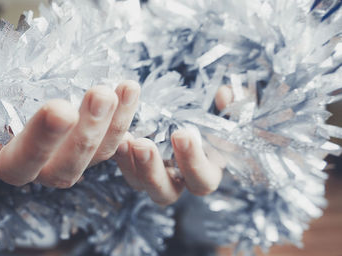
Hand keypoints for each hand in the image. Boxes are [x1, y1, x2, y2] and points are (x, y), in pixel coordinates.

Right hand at [0, 49, 139, 187]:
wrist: (42, 77)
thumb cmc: (3, 80)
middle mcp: (28, 162)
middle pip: (35, 167)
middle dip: (48, 139)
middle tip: (59, 108)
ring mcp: (66, 159)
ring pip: (83, 160)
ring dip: (96, 128)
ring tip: (105, 92)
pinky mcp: (97, 147)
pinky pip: (115, 141)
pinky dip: (124, 116)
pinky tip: (128, 88)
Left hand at [114, 86, 233, 204]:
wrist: (189, 105)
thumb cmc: (216, 111)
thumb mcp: (231, 107)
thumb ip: (235, 105)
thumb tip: (224, 95)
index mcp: (207, 170)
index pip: (202, 180)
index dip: (192, 162)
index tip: (182, 134)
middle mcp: (178, 180)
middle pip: (165, 192)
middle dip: (152, 171)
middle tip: (143, 144)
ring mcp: (154, 173)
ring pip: (139, 183)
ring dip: (130, 164)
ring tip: (125, 139)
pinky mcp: (134, 161)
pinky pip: (124, 166)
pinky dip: (118, 152)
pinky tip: (115, 135)